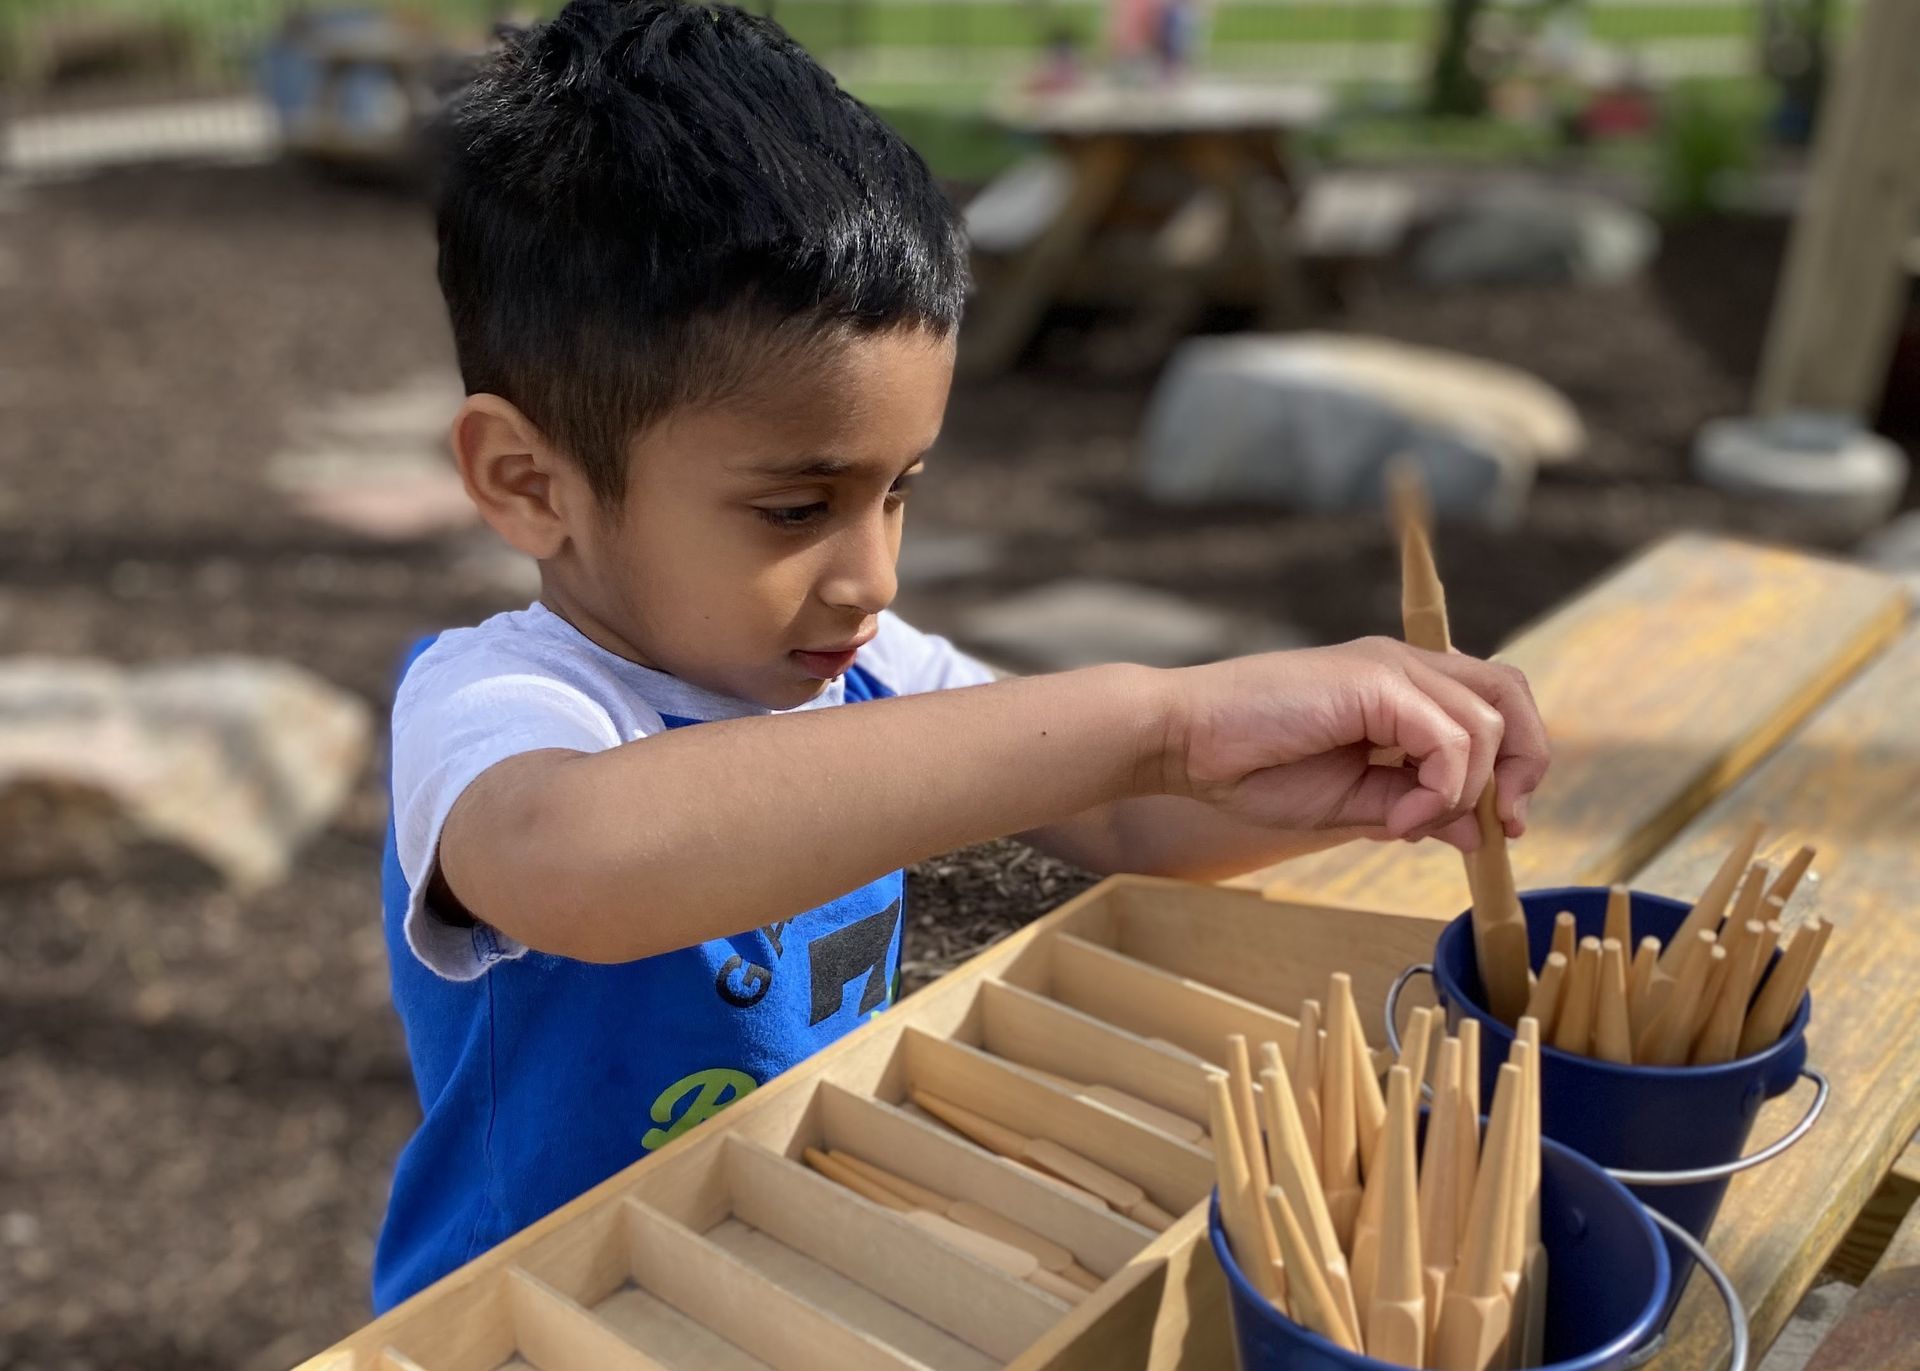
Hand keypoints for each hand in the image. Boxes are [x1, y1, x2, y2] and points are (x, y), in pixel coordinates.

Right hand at [1165, 638, 1548, 851]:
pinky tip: (1397, 819)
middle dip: (1524, 766)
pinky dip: (1438, 789)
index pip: (1493, 702)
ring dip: (1463, 793)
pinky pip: (1447, 740)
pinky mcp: (1373, 681)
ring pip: (1485, 725)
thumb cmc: (1252, 768)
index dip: (1517, 761)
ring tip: (1405, 824)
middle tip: (1502, 825)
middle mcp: (1403, 665)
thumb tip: (1480, 833)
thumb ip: (1417, 807)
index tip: (1504, 824)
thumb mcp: (1354, 801)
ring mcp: (1389, 667)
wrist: (1185, 743)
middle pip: (1509, 696)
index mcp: (1400, 687)